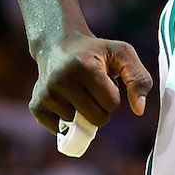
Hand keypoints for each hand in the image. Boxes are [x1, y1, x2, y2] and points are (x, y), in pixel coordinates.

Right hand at [28, 32, 152, 133]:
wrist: (58, 45)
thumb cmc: (95, 51)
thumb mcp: (122, 54)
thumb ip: (139, 78)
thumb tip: (139, 110)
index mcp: (83, 66)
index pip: (112, 103)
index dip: (113, 95)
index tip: (105, 82)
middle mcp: (61, 80)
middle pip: (97, 119)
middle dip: (101, 108)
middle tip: (92, 90)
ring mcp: (46, 94)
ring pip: (78, 125)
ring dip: (82, 114)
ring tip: (77, 92)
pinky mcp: (36, 106)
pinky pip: (59, 130)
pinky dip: (66, 121)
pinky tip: (64, 101)